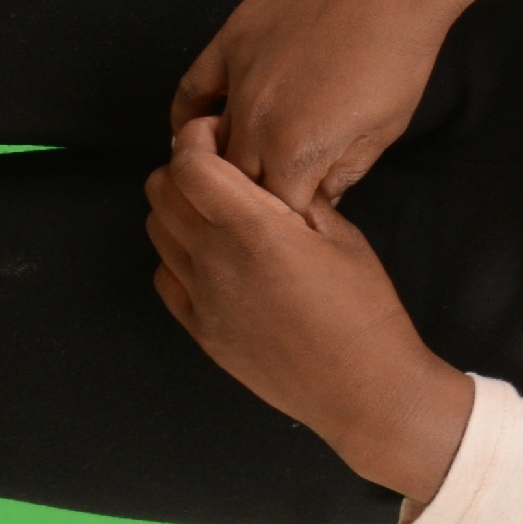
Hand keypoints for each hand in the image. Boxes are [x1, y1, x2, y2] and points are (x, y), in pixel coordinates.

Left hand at [147, 116, 475, 504]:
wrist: (364, 389)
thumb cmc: (365, 310)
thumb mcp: (342, 236)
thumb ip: (295, 197)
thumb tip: (267, 169)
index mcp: (256, 229)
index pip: (189, 164)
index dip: (195, 137)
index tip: (217, 133)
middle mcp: (217, 261)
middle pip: (161, 191)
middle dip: (182, 167)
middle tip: (218, 168)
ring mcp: (203, 300)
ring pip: (157, 232)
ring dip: (178, 210)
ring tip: (217, 213)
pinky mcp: (202, 331)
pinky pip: (165, 278)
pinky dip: (178, 257)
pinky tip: (214, 259)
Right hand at [172, 0, 489, 212]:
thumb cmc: (399, 52)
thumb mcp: (384, 129)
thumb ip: (344, 171)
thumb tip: (320, 197)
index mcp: (296, 152)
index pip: (274, 213)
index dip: (287, 222)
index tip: (297, 222)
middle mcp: (255, 122)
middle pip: (235, 184)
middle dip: (253, 199)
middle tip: (269, 200)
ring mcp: (236, 81)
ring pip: (208, 143)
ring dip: (220, 162)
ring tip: (234, 175)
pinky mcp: (227, 43)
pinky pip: (189, 92)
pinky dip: (186, 117)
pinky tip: (191, 131)